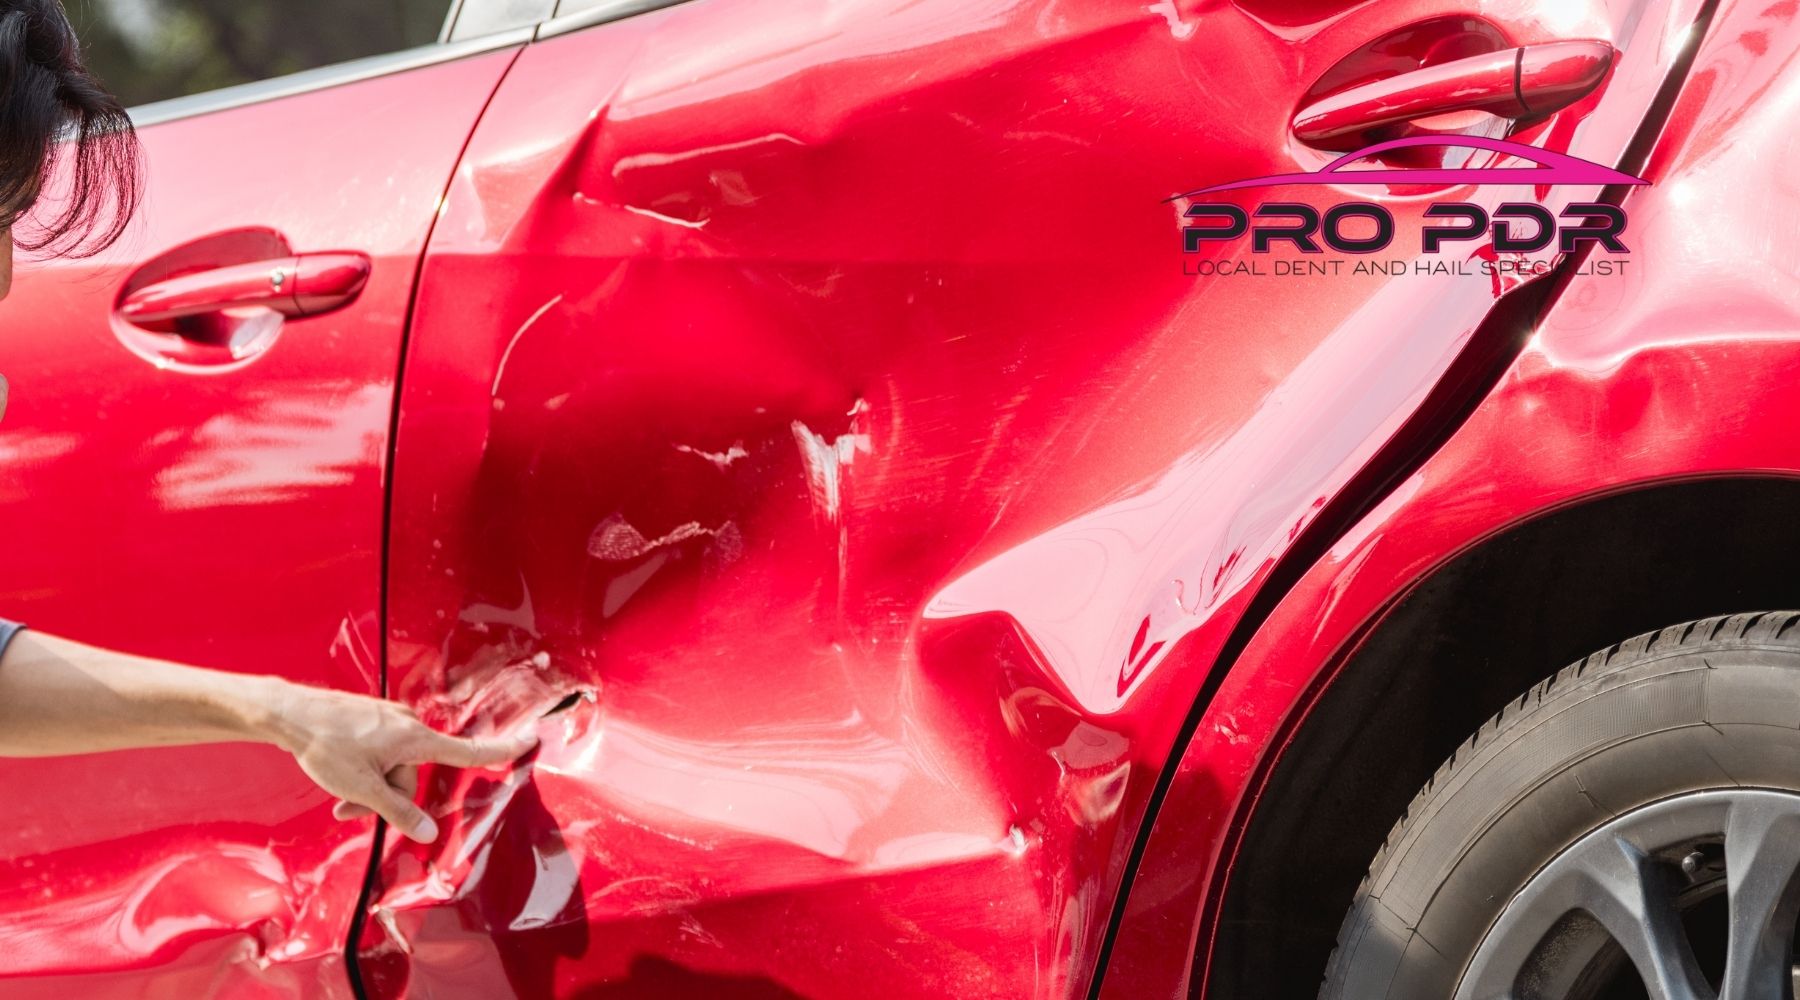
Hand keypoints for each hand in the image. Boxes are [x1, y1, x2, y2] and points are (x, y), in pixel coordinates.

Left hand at [267, 684, 536, 842]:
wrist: (291, 713)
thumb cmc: (327, 747)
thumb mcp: (362, 788)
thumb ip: (398, 811)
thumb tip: (429, 832)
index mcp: (415, 739)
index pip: (468, 751)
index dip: (502, 750)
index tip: (531, 740)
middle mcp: (409, 724)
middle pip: (412, 775)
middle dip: (387, 797)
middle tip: (350, 809)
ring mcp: (390, 719)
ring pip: (392, 766)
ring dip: (371, 786)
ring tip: (339, 795)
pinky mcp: (373, 719)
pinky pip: (380, 752)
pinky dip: (365, 769)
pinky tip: (339, 771)